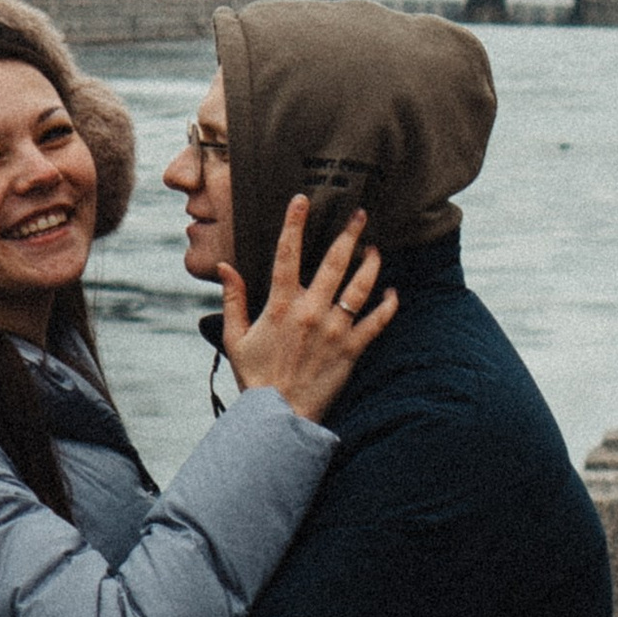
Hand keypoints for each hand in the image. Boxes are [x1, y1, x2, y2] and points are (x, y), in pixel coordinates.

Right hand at [223, 196, 398, 420]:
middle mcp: (310, 311)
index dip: (294, 224)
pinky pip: (376, 323)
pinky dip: (387, 306)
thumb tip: (225, 266)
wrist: (278, 416)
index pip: (286, 254)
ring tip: (375, 248)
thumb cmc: (255, 377)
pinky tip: (392, 292)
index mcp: (280, 305)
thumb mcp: (234, 337)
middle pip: (334, 262)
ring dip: (371, 264)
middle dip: (349, 234)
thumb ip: (233, 299)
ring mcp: (334, 330)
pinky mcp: (351, 350)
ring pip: (360, 287)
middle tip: (360, 214)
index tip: (302, 200)